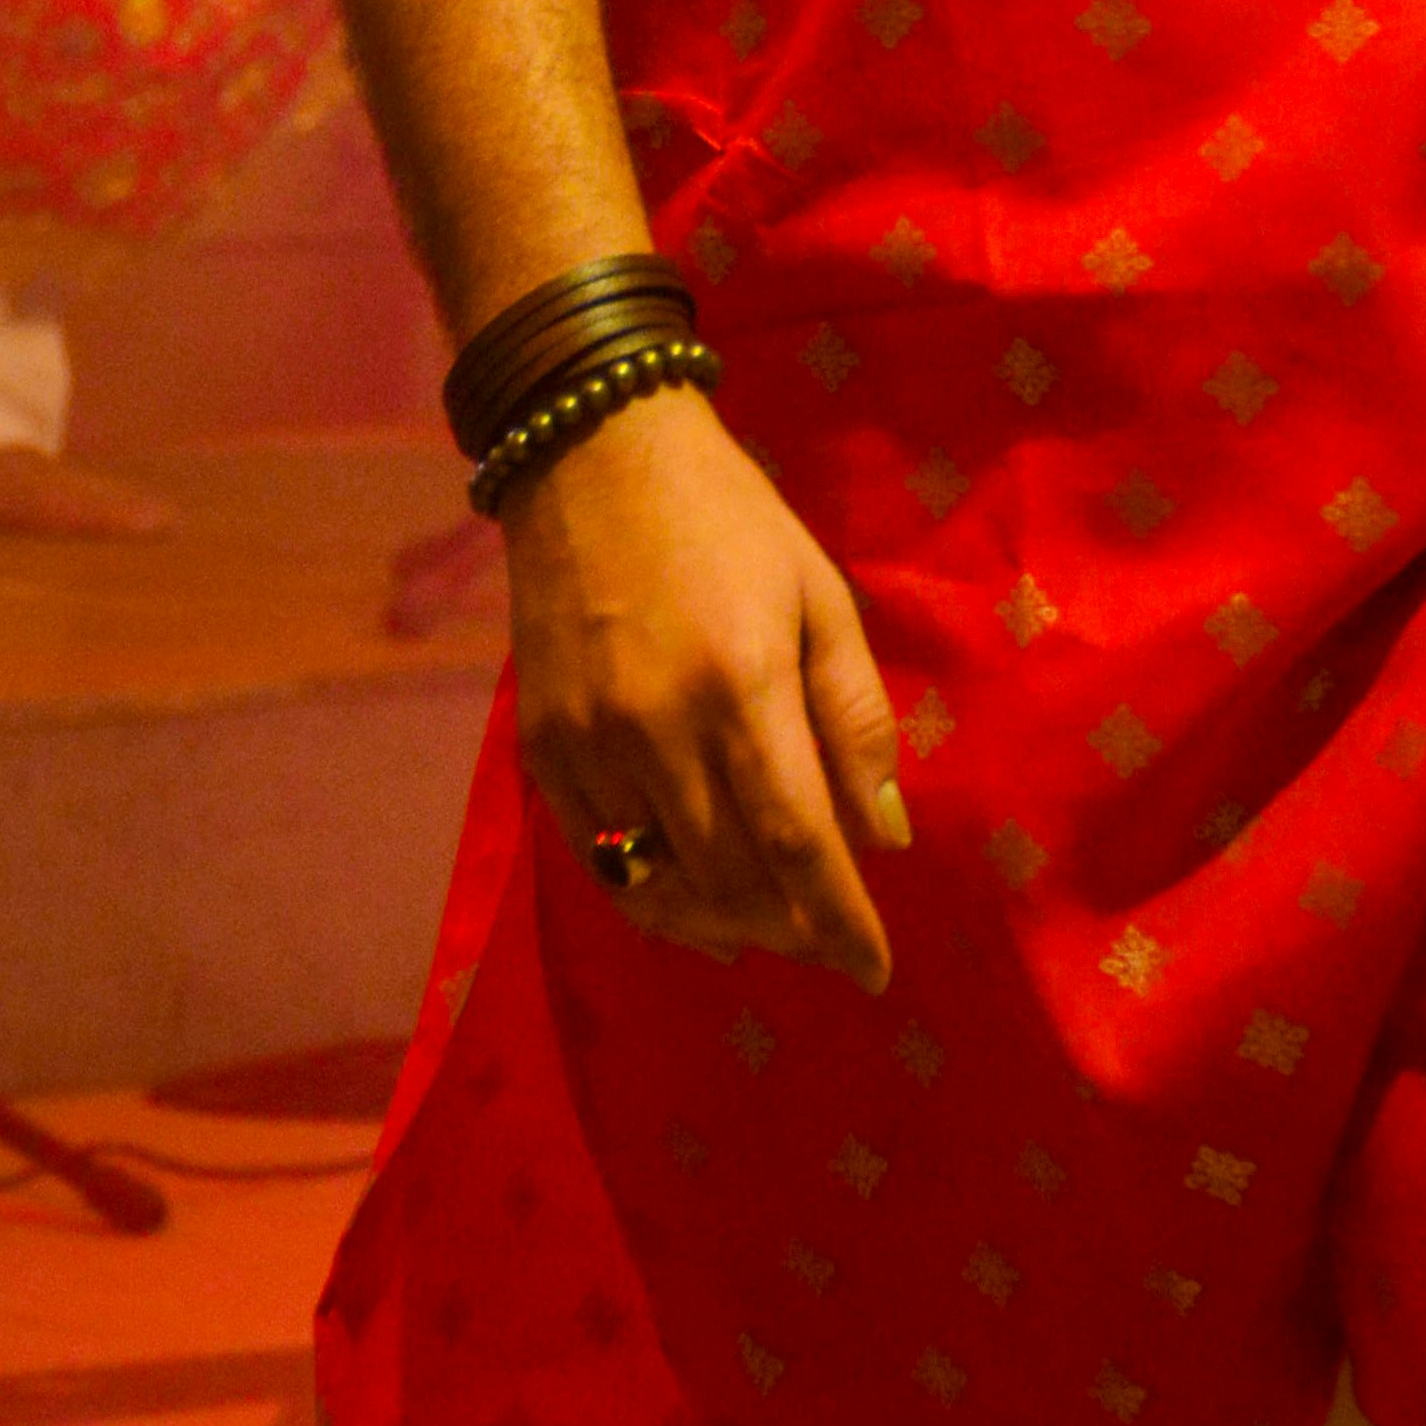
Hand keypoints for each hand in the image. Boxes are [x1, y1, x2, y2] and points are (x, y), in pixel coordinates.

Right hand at [502, 381, 909, 987]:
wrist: (591, 455)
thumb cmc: (730, 520)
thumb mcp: (820, 595)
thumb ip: (854, 717)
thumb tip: (883, 837)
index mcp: (743, 686)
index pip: (801, 843)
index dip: (841, 922)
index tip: (875, 971)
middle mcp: (659, 730)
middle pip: (733, 880)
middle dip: (792, 927)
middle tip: (828, 937)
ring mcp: (590, 745)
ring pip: (660, 885)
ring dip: (724, 924)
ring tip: (769, 932)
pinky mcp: (542, 749)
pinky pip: (599, 858)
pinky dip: (651, 897)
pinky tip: (693, 905)